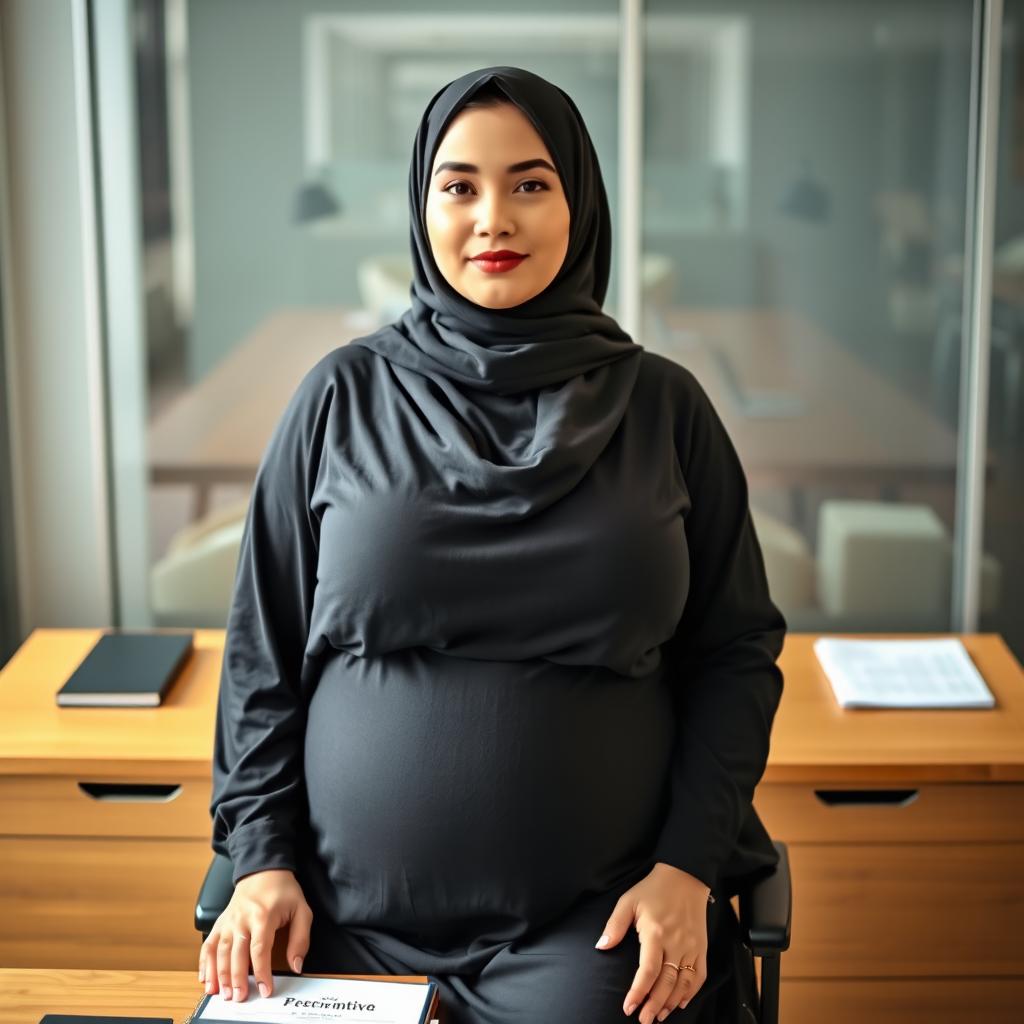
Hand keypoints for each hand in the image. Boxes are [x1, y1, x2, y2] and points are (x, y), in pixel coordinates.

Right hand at [198, 868, 312, 1002]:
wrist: (263, 869)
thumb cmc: (282, 890)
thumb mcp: (301, 910)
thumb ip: (300, 939)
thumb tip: (296, 965)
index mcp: (263, 916)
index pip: (259, 950)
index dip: (261, 973)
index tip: (265, 989)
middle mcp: (242, 919)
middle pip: (236, 954)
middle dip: (236, 979)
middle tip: (239, 997)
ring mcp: (228, 921)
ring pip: (220, 951)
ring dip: (219, 975)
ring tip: (221, 993)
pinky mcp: (220, 922)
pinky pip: (209, 944)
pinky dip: (204, 963)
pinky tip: (205, 978)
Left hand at [594, 862, 710, 1022]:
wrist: (685, 876)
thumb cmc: (653, 888)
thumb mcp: (628, 901)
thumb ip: (615, 926)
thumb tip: (601, 947)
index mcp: (655, 933)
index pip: (647, 971)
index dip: (638, 992)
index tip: (629, 1007)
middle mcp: (676, 943)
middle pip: (666, 983)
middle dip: (654, 1005)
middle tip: (644, 1020)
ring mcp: (692, 947)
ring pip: (683, 984)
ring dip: (671, 1003)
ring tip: (659, 1016)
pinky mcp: (702, 947)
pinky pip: (699, 975)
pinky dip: (691, 992)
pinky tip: (681, 1002)